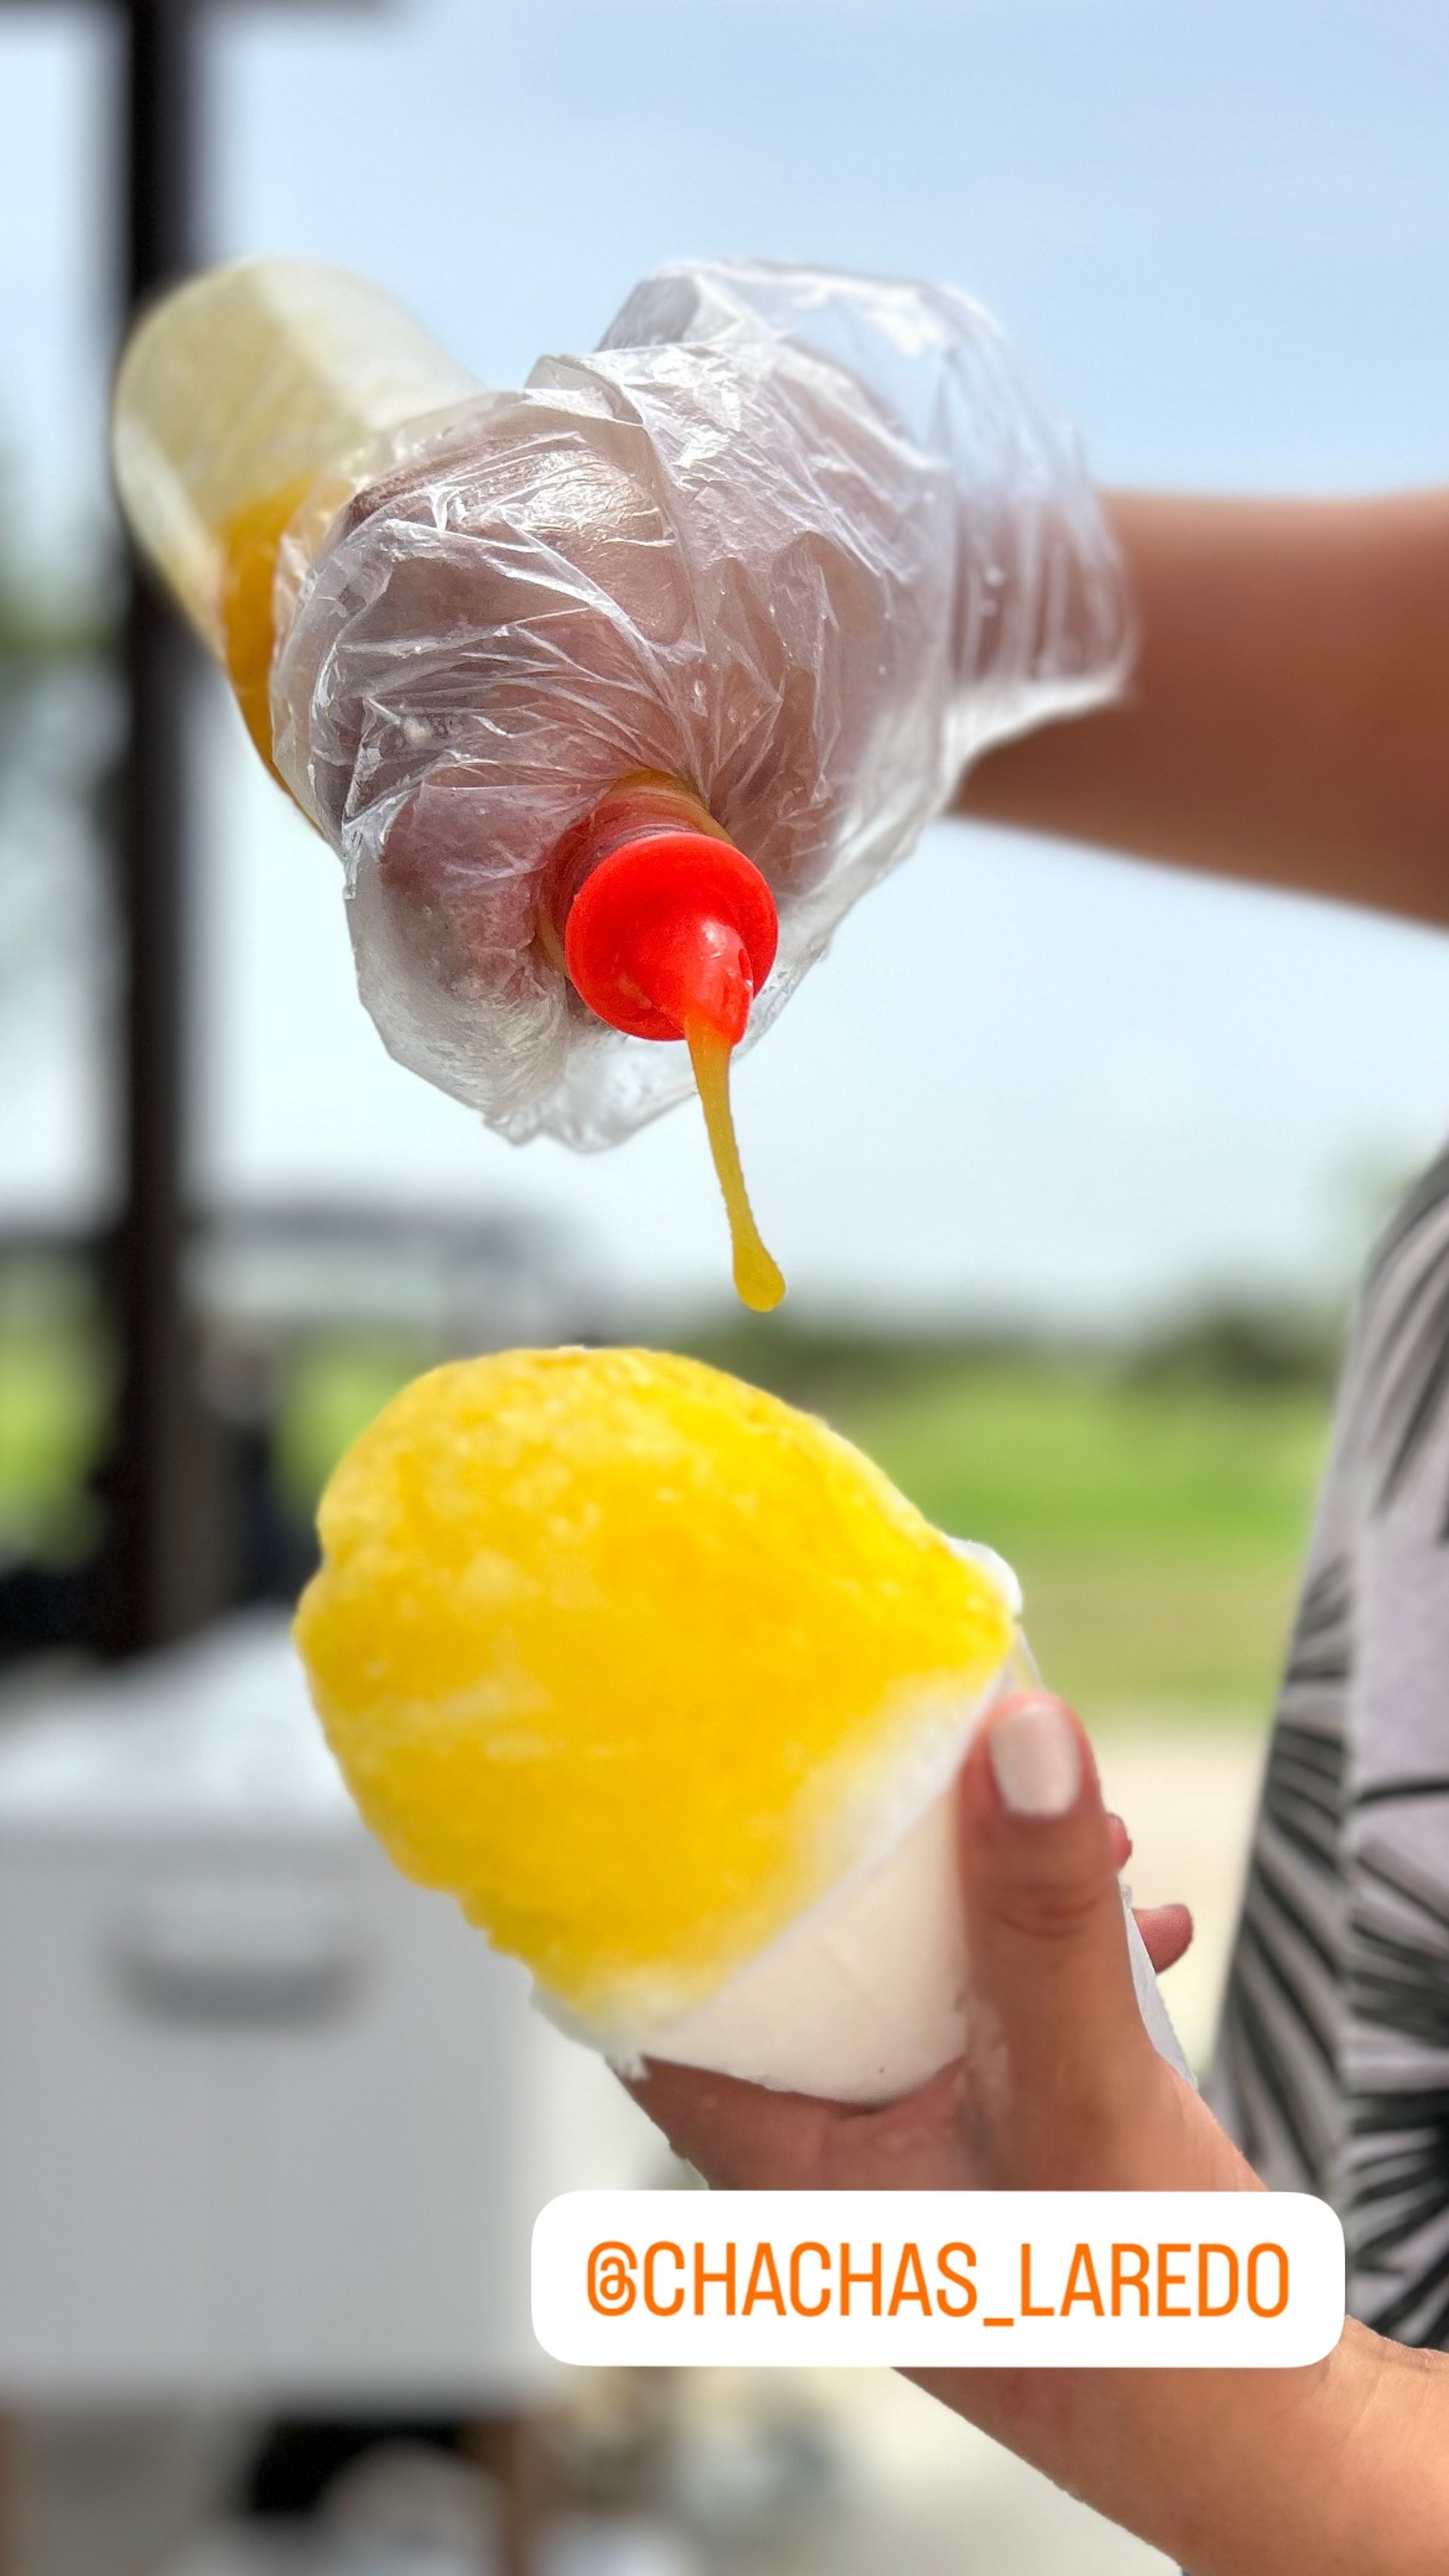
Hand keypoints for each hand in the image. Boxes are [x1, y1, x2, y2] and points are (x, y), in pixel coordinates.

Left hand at [626, 1694, 1415, 2575]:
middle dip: (879, 1879)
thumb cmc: (1146, 2333)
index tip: (704, 1797)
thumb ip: (1043, 1912)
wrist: (1282, 2450)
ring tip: (1075, 1837)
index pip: (673, 2029)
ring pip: (926, 2002)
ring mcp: (940, 2179)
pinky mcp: (1025, 2171)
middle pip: (813, 1990)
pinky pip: (1013, 2036)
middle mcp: (852, 2183)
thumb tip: (1016, 1733)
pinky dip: (1065, 1967)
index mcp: (802, 2185)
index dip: (677, 1910)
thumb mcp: (1080, 2087)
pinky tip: (1149, 1923)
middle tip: (929, 1779)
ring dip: (990, 1911)